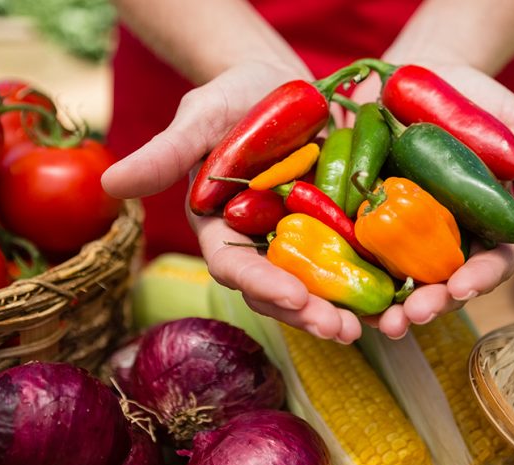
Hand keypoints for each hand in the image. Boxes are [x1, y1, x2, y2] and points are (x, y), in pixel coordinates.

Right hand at [102, 61, 366, 343]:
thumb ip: (166, 152)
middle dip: (309, 313)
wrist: (282, 86)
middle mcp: (261, 246)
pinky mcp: (337, 231)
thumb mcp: (201, 117)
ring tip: (377, 325)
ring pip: (320, 287)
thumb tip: (109, 182)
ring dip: (345, 310)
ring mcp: (301, 242)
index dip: (262, 285)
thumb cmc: (233, 98)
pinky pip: (355, 262)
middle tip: (339, 330)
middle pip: (281, 291)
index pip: (235, 267)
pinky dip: (375, 281)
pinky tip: (404, 295)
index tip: (293, 297)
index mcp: (221, 230)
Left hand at [348, 62, 513, 331]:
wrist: (412, 73)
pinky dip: (353, 284)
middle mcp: (443, 237)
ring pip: (400, 284)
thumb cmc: (471, 99)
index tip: (461, 286)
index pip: (489, 262)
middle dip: (432, 305)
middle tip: (413, 316)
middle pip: (442, 285)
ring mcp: (401, 233)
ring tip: (382, 325)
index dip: (478, 279)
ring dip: (393, 310)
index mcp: (483, 223)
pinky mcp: (363, 221)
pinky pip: (358, 258)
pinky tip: (343, 302)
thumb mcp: (512, 122)